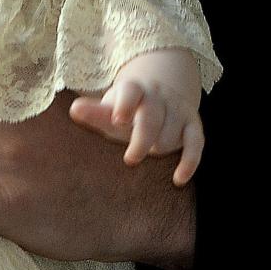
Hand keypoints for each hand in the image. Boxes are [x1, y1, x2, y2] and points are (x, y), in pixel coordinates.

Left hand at [68, 50, 203, 185]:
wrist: (159, 95)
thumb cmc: (126, 110)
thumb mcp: (110, 108)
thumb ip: (94, 112)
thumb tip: (74, 110)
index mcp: (134, 89)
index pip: (131, 91)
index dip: (126, 104)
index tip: (118, 119)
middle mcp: (158, 96)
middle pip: (151, 117)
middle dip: (142, 139)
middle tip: (130, 159)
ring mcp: (177, 109)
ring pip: (170, 134)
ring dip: (158, 149)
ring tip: (147, 153)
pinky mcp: (193, 124)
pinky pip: (196, 143)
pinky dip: (189, 162)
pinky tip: (178, 179)